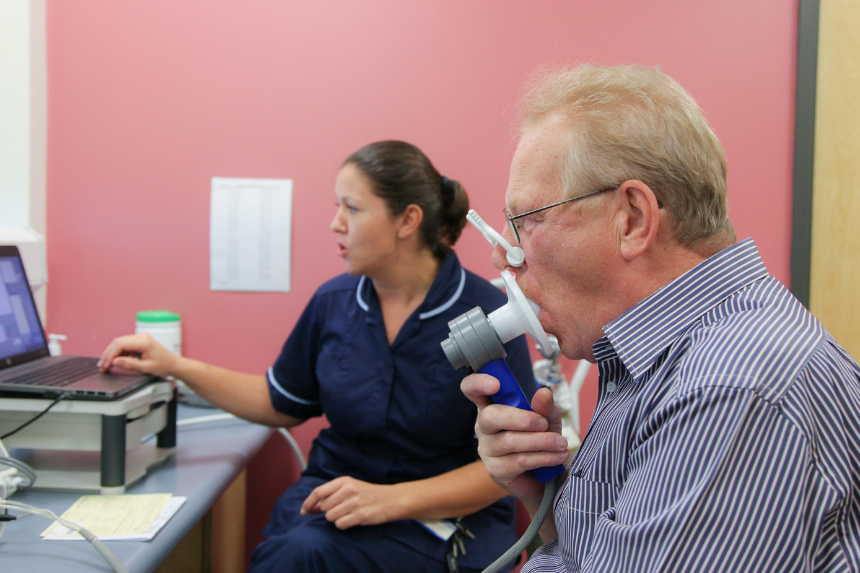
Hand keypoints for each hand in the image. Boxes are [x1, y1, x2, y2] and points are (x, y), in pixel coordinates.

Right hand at [97, 333, 177, 376]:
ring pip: (119, 343)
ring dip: (111, 354)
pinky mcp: (139, 342)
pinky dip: (118, 353)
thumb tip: (114, 362)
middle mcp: (141, 337)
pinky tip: (114, 362)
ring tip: (105, 365)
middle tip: (102, 366)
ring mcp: (140, 339)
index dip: (110, 355)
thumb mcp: (146, 368)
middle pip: (118, 342)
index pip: (120, 344)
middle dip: (108, 354)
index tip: (105, 365)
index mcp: (143, 341)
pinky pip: (125, 346)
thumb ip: (129, 365)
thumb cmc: (164, 365)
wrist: (174, 364)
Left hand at [300, 476, 397, 528]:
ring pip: (330, 517)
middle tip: (339, 510)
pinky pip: (340, 525)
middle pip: (324, 507)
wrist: (391, 499)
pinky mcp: (360, 516)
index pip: (318, 492)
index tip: (303, 511)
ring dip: (336, 519)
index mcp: (344, 481)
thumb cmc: (367, 494)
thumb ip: (331, 495)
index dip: (308, 503)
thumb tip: (311, 507)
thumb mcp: (350, 487)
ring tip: (348, 514)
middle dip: (328, 512)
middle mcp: (348, 490)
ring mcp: (354, 503)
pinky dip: (343, 525)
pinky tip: (352, 519)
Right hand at [460, 373, 568, 503]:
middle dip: (521, 418)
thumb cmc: (540, 440)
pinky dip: (543, 457)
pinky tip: (557, 456)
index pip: (472, 389)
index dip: (478, 383)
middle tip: (544, 423)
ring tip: (561, 443)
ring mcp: (487, 449)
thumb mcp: (548, 419)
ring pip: (509, 441)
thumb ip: (545, 406)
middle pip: (490, 416)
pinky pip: (519, 461)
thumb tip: (543, 393)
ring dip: (540, 441)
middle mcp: (483, 427)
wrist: (545, 477)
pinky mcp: (495, 470)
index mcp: (491, 406)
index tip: (496, 384)